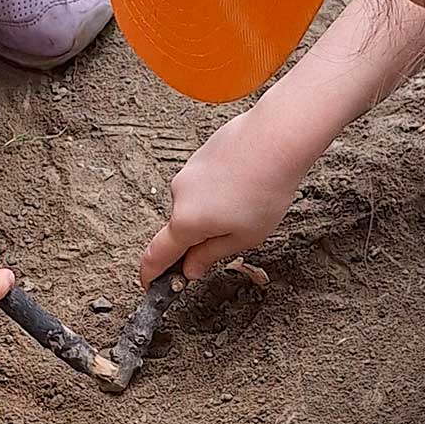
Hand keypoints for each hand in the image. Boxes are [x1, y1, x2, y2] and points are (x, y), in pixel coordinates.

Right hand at [140, 108, 308, 285]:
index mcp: (186, 222)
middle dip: (202, 237)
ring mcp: (188, 172)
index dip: (151, 273)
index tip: (149, 283)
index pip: (157, 255)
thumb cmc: (265, 188)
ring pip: (196, 204)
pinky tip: (246, 184)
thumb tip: (191, 269)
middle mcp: (178, 195)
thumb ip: (211, 256)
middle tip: (236, 234)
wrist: (275, 139)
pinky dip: (220, 190)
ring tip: (249, 202)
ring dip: (214, 211)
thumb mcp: (243, 238)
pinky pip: (205, 183)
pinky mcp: (200, 156)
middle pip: (182, 228)